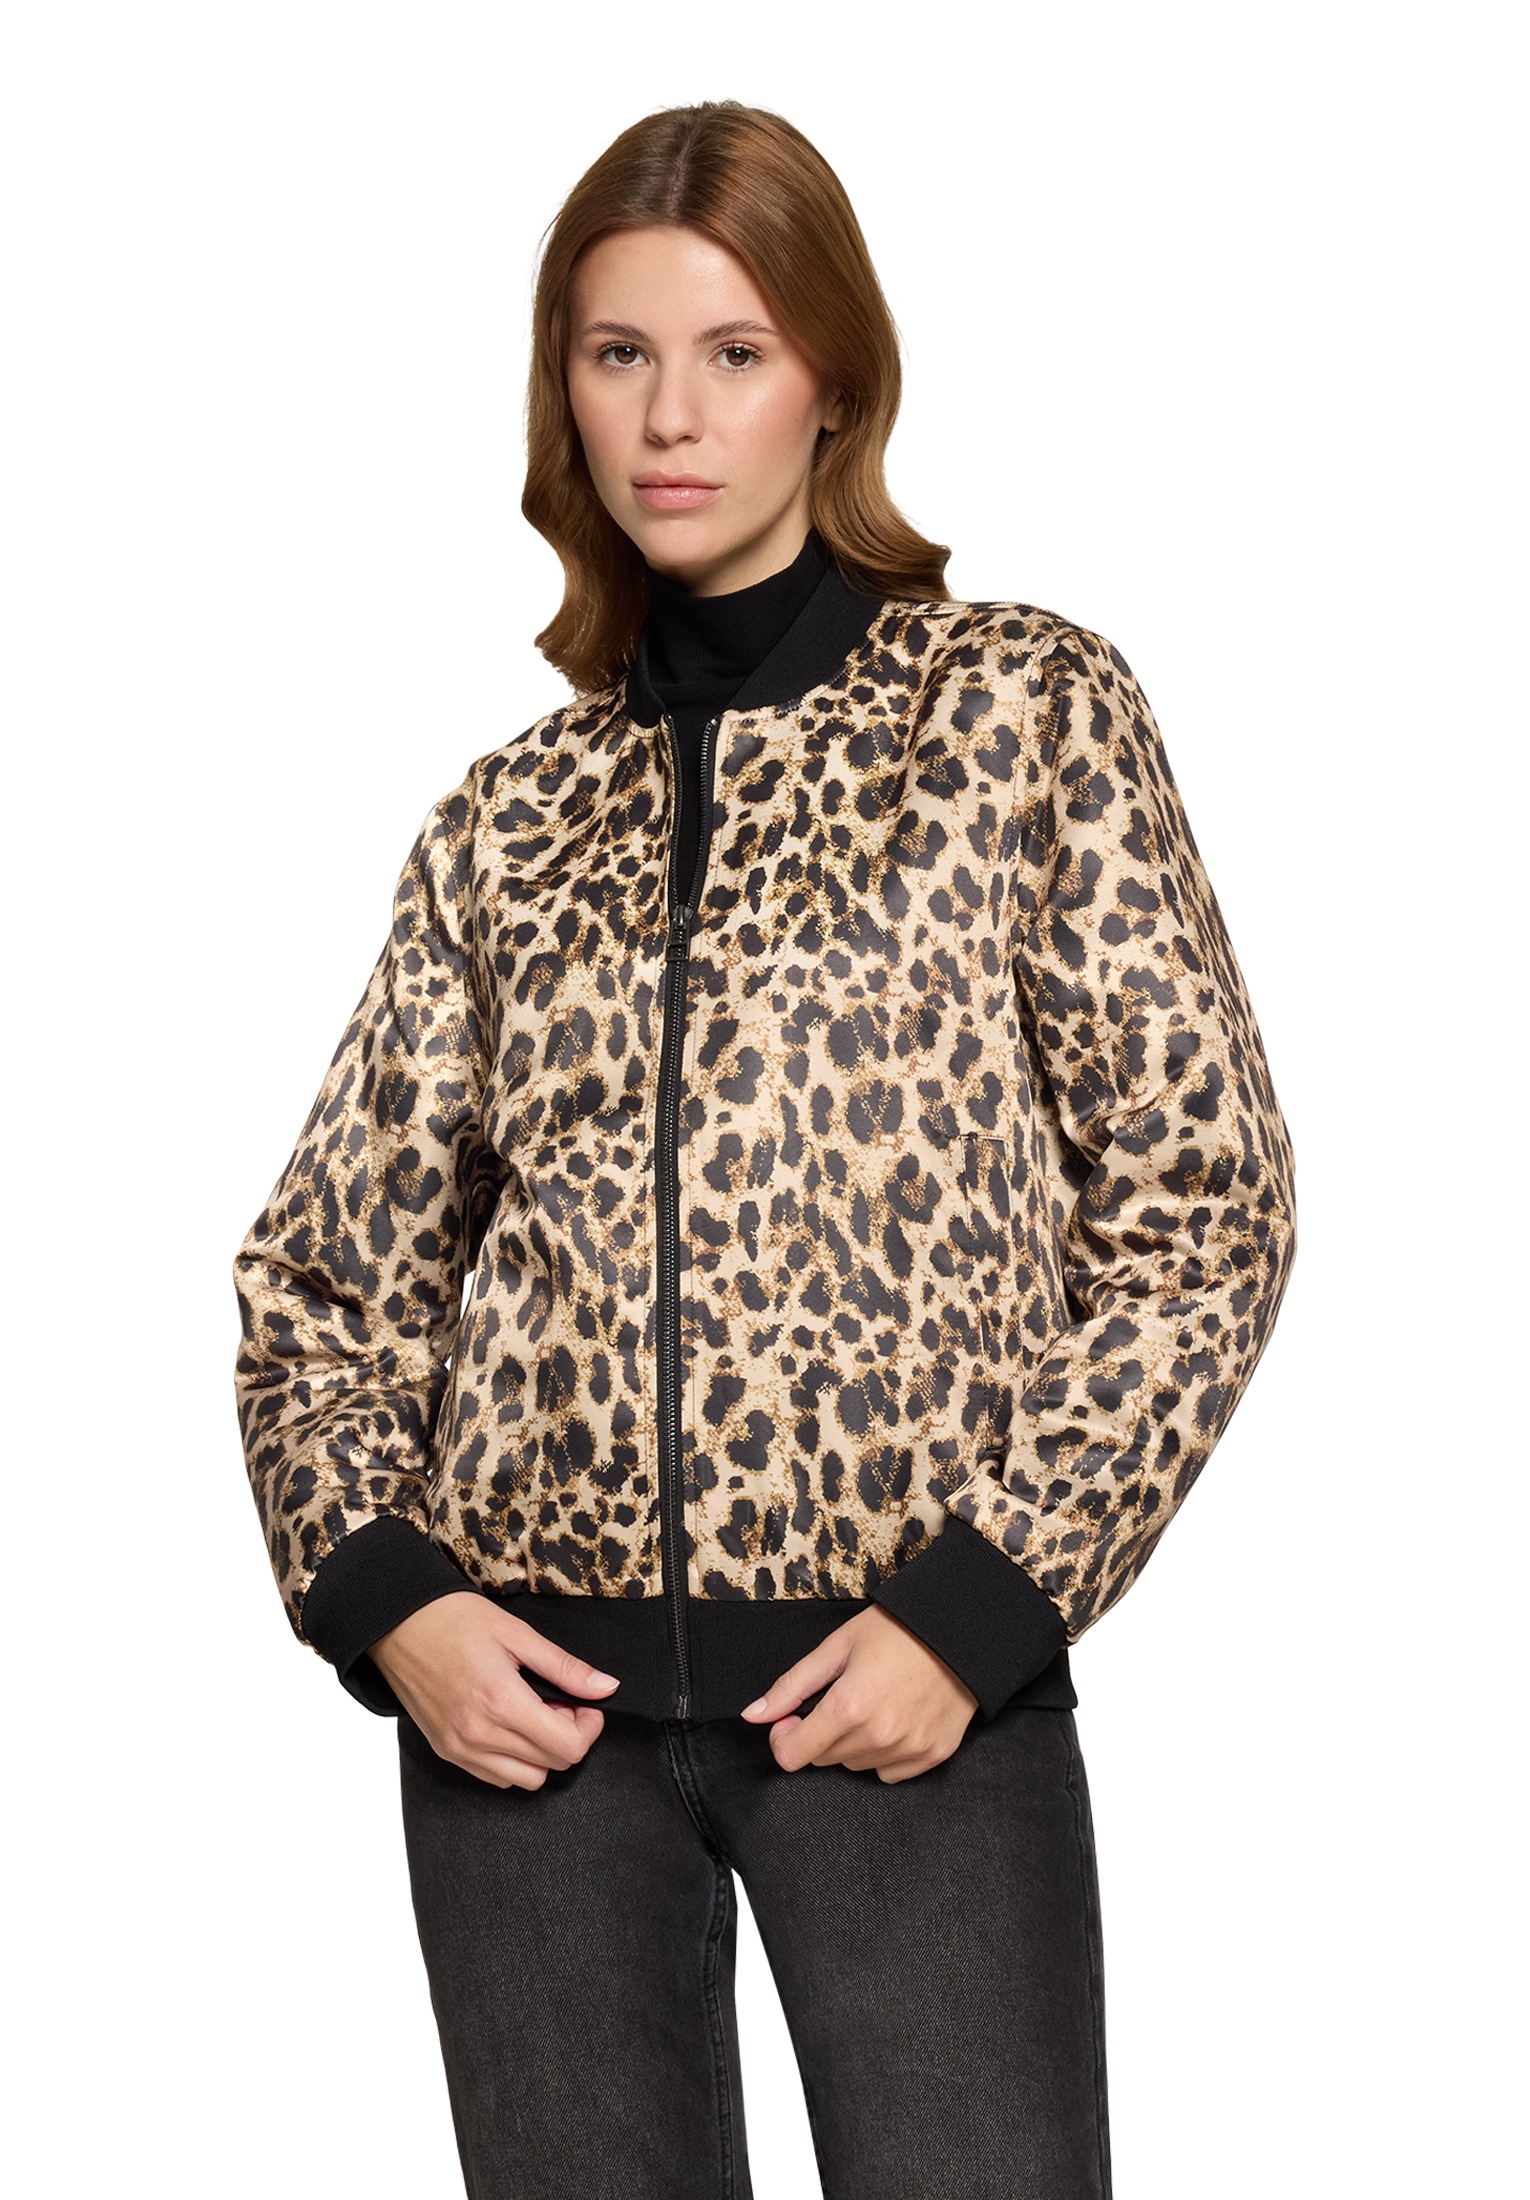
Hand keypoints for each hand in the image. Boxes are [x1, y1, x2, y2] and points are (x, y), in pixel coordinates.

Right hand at [367, 1591, 621, 1790]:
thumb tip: (606, 1688)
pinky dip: (514, 1761)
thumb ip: (565, 1667)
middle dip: (568, 1735)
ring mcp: (460, 1749)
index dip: (588, 1727)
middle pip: (552, 1765)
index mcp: (502, 1703)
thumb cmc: (456, 1620)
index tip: (585, 1703)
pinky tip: (510, 1726)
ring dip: (542, 1753)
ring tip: (534, 1714)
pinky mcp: (446, 1752)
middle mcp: (479, 1735)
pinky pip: (495, 1778)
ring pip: (525, 1780)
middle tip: (560, 1702)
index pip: (567, 1748)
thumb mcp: (518, 1634)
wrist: (399, 1624)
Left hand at [739, 1606, 977, 1782]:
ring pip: (855, 1766)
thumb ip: (792, 1686)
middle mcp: (878, 1736)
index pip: (792, 1756)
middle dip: (821, 1734)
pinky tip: (895, 1719)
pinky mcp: (933, 1756)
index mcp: (848, 1708)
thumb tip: (752, 1716)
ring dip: (853, 1743)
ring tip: (874, 1703)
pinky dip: (884, 1753)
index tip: (794, 1717)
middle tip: (841, 1697)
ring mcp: (909, 1749)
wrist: (960, 1630)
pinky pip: (890, 1772)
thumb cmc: (896, 1631)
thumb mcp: (836, 1647)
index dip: (784, 1737)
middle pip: (823, 1760)